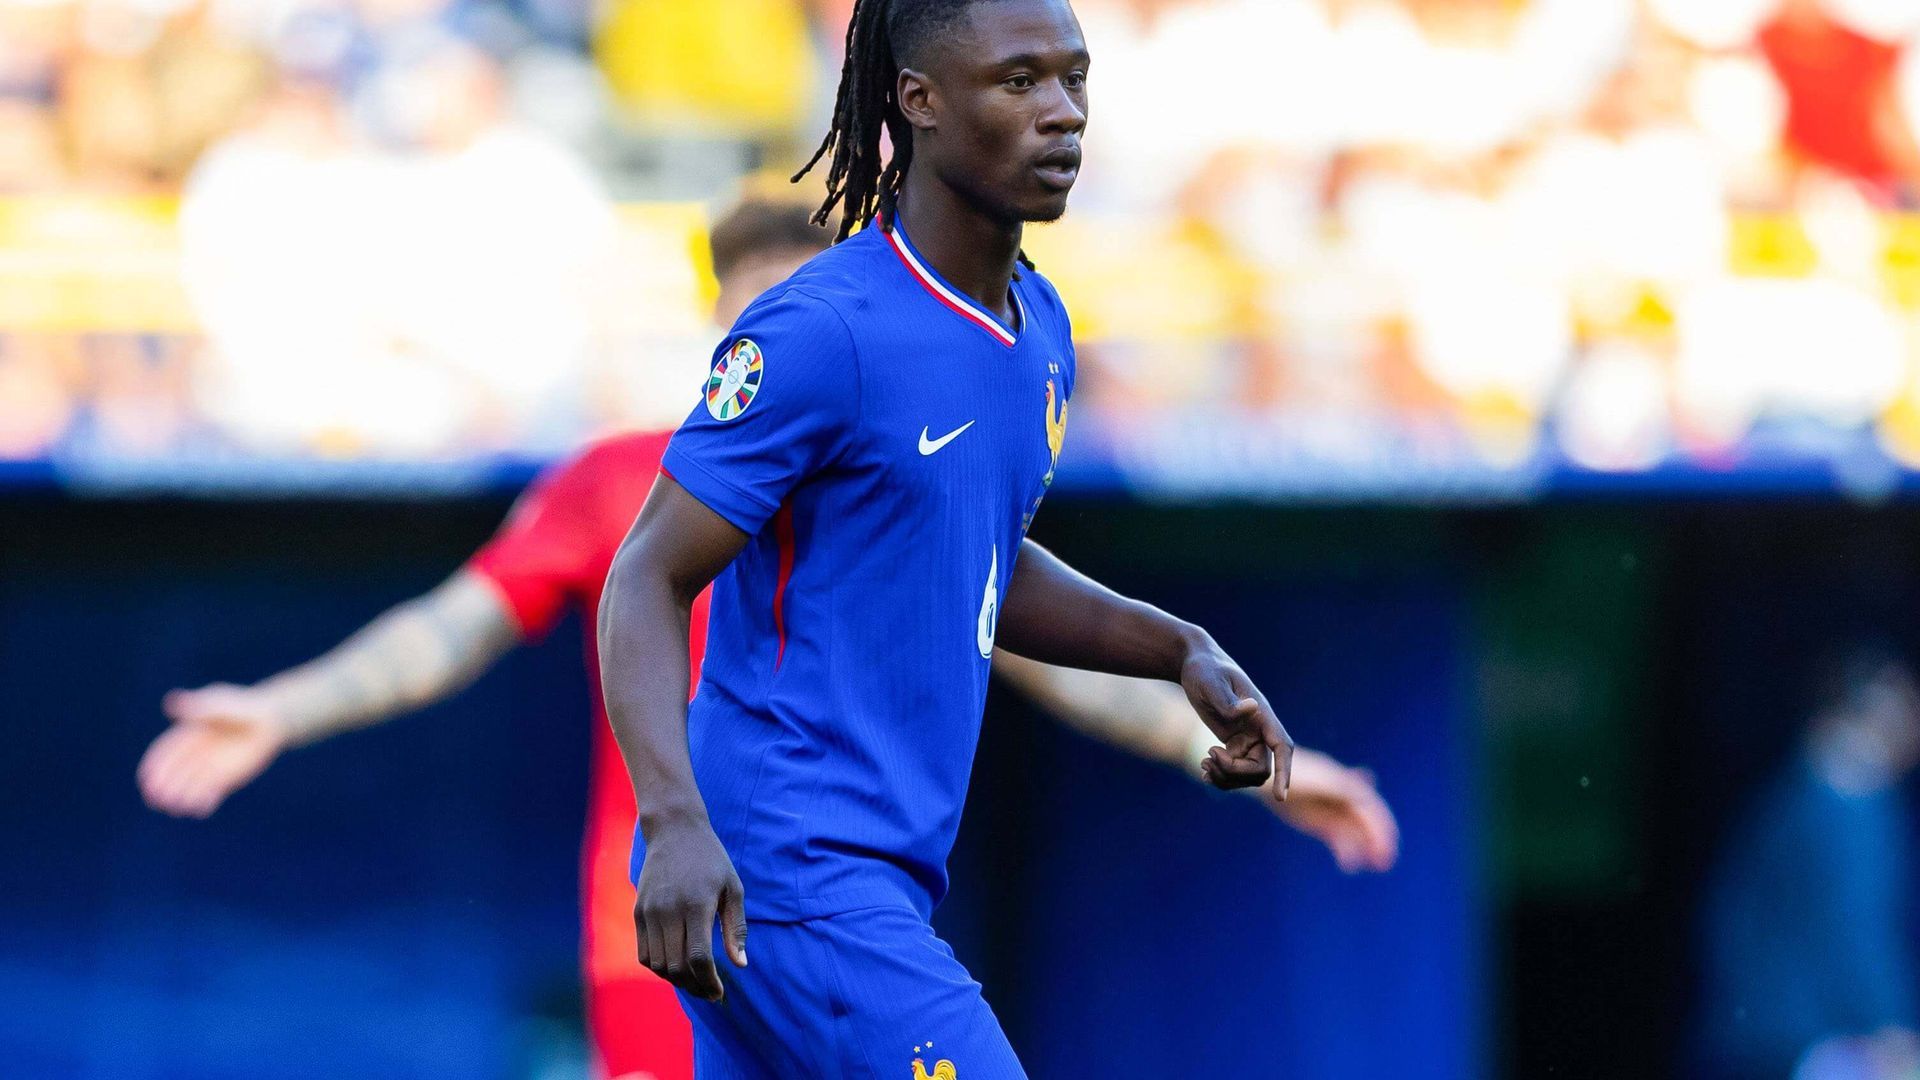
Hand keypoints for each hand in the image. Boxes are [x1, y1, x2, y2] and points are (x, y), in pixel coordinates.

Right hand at [137, 683, 291, 817]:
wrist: (268, 720)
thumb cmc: (241, 706)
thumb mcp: (220, 702)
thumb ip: (199, 707)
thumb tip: (171, 702)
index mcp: (186, 735)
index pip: (164, 753)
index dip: (154, 766)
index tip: (146, 779)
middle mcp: (194, 754)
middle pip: (174, 773)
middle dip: (164, 786)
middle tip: (157, 800)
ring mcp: (209, 767)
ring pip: (190, 786)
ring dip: (182, 797)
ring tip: (178, 808)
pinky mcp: (225, 777)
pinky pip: (211, 792)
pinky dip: (206, 801)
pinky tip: (202, 809)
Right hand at [633, 818, 747, 1001]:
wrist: (674, 830)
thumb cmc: (711, 860)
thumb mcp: (733, 888)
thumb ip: (736, 928)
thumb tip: (740, 964)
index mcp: (697, 904)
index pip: (698, 958)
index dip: (709, 982)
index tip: (719, 993)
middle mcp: (669, 910)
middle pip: (676, 967)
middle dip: (694, 987)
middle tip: (709, 992)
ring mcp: (650, 912)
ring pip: (657, 965)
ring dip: (676, 980)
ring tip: (694, 981)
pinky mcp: (638, 911)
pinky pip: (644, 953)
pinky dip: (658, 967)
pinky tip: (675, 966)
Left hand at [1180, 643, 1293, 797]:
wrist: (1195, 664)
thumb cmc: (1204, 669)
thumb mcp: (1212, 682)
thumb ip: (1228, 700)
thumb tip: (1251, 709)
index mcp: (1261, 714)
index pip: (1282, 747)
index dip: (1284, 772)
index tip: (1280, 796)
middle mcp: (1259, 729)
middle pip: (1261, 769)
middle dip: (1235, 773)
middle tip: (1208, 756)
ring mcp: (1248, 738)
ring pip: (1248, 775)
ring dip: (1226, 778)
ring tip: (1204, 762)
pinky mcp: (1234, 743)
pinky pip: (1235, 772)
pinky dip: (1221, 777)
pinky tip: (1204, 770)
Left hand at [1259, 748, 1398, 872]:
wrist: (1268, 777)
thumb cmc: (1294, 773)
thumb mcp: (1320, 777)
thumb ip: (1343, 782)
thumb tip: (1370, 782)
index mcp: (1346, 784)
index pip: (1370, 806)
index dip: (1381, 824)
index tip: (1388, 843)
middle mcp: (1343, 798)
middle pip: (1365, 821)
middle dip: (1378, 839)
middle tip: (1386, 861)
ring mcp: (1332, 811)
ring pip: (1354, 832)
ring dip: (1365, 848)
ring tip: (1374, 866)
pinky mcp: (1320, 823)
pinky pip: (1338, 838)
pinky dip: (1346, 851)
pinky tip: (1349, 864)